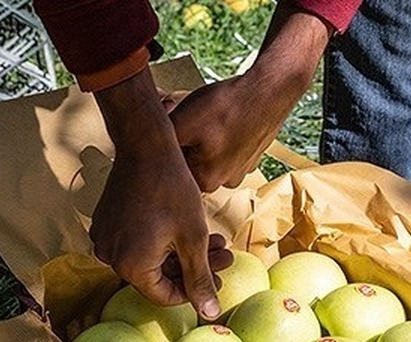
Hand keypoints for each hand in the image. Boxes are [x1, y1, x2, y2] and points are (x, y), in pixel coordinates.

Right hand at [92, 68, 232, 319]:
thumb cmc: (172, 190)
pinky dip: (161, 240)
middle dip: (193, 267)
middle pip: (158, 276)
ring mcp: (105, 239)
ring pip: (150, 258)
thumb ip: (200, 280)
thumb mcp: (194, 238)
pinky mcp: (105, 223)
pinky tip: (187, 228)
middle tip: (223, 255)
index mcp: (130, 266)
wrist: (145, 146)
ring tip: (214, 240)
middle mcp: (110, 257)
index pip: (165, 296)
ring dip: (181, 253)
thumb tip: (210, 315)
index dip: (194, 290)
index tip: (218, 277)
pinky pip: (136, 242)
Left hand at [170, 8, 331, 190]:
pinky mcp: (252, 155)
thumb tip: (140, 145)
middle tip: (181, 112)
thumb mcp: (180, 121)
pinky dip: (221, 133)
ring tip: (206, 114)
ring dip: (201, 136)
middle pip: (189, 163)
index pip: (172, 170)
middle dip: (181, 139)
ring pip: (208, 155)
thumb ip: (158, 140)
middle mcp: (224, 183)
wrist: (270, 89)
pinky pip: (227, 147)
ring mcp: (241, 170)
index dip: (164, 145)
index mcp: (205, 181)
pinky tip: (224, 116)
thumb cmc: (226, 106)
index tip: (168, 122)